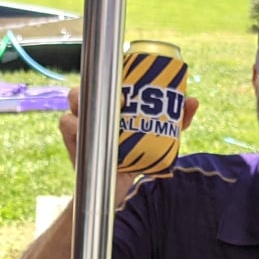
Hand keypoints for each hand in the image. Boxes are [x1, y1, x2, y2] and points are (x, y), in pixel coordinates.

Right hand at [58, 86, 201, 177]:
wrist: (116, 189)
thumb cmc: (138, 157)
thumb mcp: (160, 138)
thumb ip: (177, 121)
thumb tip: (192, 101)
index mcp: (114, 101)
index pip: (109, 76)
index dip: (114, 70)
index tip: (129, 73)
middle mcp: (96, 106)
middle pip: (92, 81)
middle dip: (102, 84)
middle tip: (123, 98)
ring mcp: (81, 121)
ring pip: (74, 97)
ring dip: (84, 98)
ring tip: (104, 111)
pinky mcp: (72, 139)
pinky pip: (66, 123)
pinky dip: (73, 124)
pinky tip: (84, 129)